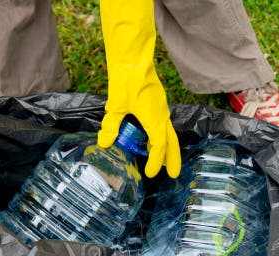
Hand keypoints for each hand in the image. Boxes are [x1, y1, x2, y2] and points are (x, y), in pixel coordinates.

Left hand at [96, 0, 180, 177]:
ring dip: (167, 147)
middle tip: (174, 174)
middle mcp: (162, 114)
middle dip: (173, 159)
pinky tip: (151, 138)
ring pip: (168, 132)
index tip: (151, 174)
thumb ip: (110, 126)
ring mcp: (161, 107)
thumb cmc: (126, 81)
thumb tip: (104, 143)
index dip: (156, 162)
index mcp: (155, 119)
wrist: (133, 58)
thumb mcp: (115, 107)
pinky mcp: (157, 101)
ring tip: (163, 160)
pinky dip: (160, 134)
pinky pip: (163, 122)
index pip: (159, 147)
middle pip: (172, 142)